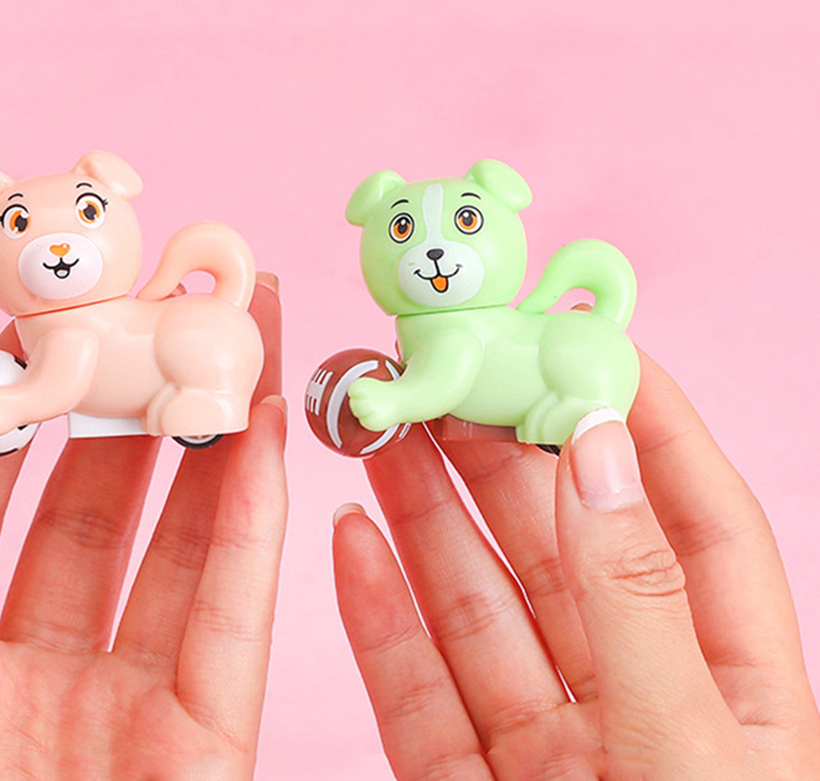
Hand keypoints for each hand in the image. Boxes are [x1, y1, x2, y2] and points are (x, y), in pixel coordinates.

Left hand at [0, 275, 285, 780]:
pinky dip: (254, 523)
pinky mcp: (206, 742)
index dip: (27, 412)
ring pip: (183, 549)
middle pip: (107, 513)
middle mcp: (45, 673)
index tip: (54, 326)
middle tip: (168, 313)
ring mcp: (131, 706)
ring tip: (233, 345)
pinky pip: (234, 615)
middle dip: (139, 409)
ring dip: (212, 445)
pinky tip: (262, 438)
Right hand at [333, 350, 819, 779]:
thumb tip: (594, 447)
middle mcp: (638, 706)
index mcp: (731, 694)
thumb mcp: (689, 750)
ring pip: (477, 608)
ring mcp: (549, 750)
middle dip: (498, 458)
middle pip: (562, 552)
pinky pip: (416, 688)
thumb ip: (634, 599)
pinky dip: (379, 614)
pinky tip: (353, 541)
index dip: (650, 425)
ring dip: (424, 516)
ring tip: (381, 432)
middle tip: (445, 379)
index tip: (589, 346)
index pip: (698, 525)